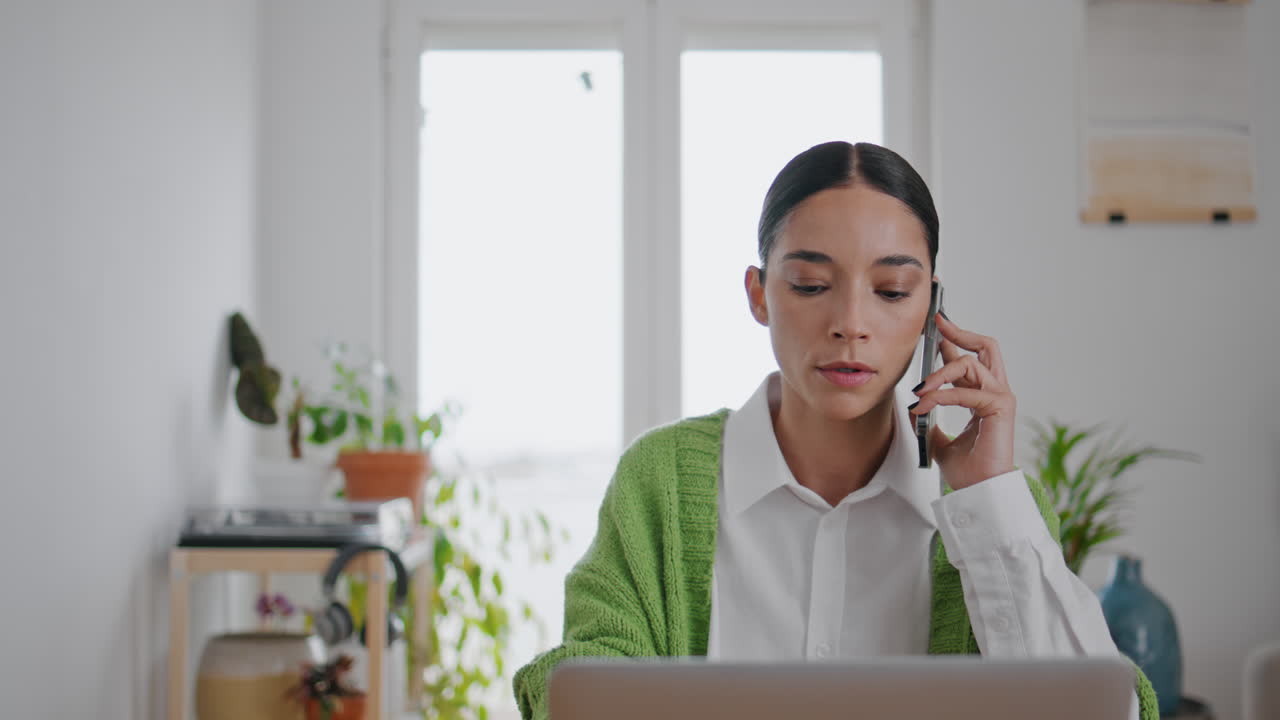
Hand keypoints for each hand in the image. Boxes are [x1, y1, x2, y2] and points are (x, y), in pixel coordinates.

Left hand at [908, 310, 1016, 490]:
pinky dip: (940, 396)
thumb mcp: (938, 438)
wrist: (977, 493)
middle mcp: (996, 392)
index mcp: (983, 397)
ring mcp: (1001, 398)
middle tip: (937, 324)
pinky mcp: (1000, 408)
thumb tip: (913, 405)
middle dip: (960, 333)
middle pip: (985, 348)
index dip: (954, 340)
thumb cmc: (966, 470)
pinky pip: (966, 391)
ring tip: (918, 391)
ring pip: (970, 364)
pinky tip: (923, 405)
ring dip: (939, 374)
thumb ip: (930, 418)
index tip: (936, 325)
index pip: (970, 359)